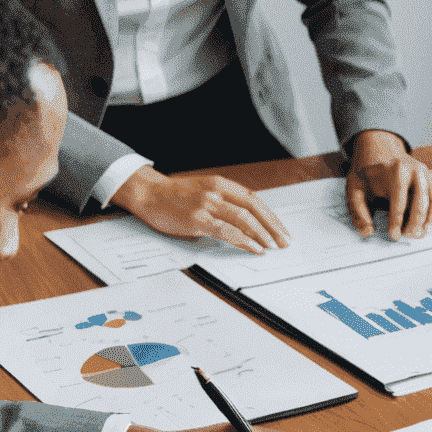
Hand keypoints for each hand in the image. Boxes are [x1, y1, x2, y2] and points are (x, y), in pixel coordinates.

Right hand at [112, 166, 290, 253]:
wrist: (147, 193)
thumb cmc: (175, 196)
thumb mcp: (204, 192)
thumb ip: (224, 203)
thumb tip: (248, 224)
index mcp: (221, 183)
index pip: (254, 199)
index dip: (270, 216)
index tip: (281, 230)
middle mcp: (217, 191)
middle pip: (253, 209)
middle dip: (272, 227)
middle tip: (284, 241)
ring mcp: (207, 204)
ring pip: (243, 219)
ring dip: (262, 234)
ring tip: (272, 246)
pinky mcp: (197, 219)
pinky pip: (226, 231)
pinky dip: (243, 240)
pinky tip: (254, 247)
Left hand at [345, 130, 431, 239]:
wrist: (381, 149)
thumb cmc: (368, 173)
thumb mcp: (354, 187)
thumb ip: (358, 211)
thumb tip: (368, 233)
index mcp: (395, 170)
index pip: (399, 201)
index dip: (397, 222)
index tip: (394, 236)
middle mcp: (416, 169)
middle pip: (421, 202)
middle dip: (416, 223)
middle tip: (409, 237)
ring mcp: (428, 172)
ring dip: (431, 220)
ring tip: (422, 234)